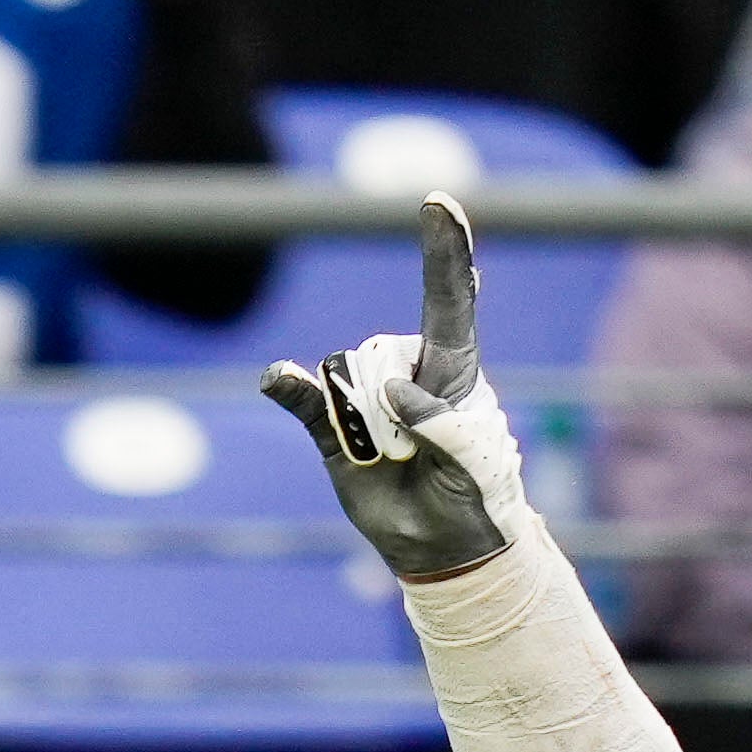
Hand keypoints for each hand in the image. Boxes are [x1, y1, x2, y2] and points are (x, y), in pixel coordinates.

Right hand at [257, 195, 530, 584]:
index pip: (448, 302)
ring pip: (345, 377)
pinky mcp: (333, 427)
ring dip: (363, 424)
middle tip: (421, 458)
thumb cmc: (473, 496)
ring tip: (394, 464)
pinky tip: (277, 377)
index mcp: (452, 369)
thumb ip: (441, 421)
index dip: (444, 252)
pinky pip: (305, 398)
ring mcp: (366, 395)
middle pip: (382, 352)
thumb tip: (390, 391)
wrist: (441, 548)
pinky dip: (290, 386)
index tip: (439, 202)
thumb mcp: (474, 461)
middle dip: (393, 403)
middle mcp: (405, 370)